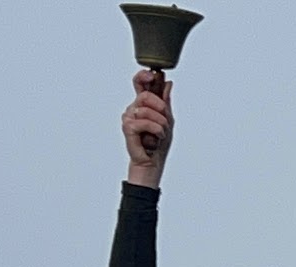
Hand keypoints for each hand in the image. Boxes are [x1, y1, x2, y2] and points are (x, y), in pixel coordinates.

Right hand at [123, 70, 174, 186]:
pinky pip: (145, 122)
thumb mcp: (168, 119)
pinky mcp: (127, 127)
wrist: (153, 161)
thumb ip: (166, 101)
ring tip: (161, 133)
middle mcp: (133, 108)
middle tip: (165, 120)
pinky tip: (156, 137)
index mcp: (143, 104)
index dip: (143, 76)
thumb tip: (168, 83)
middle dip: (160, 107)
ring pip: (147, 110)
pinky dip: (156, 130)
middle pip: (145, 96)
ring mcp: (128, 117)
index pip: (139, 83)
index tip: (153, 75)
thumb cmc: (158, 142)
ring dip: (160, 123)